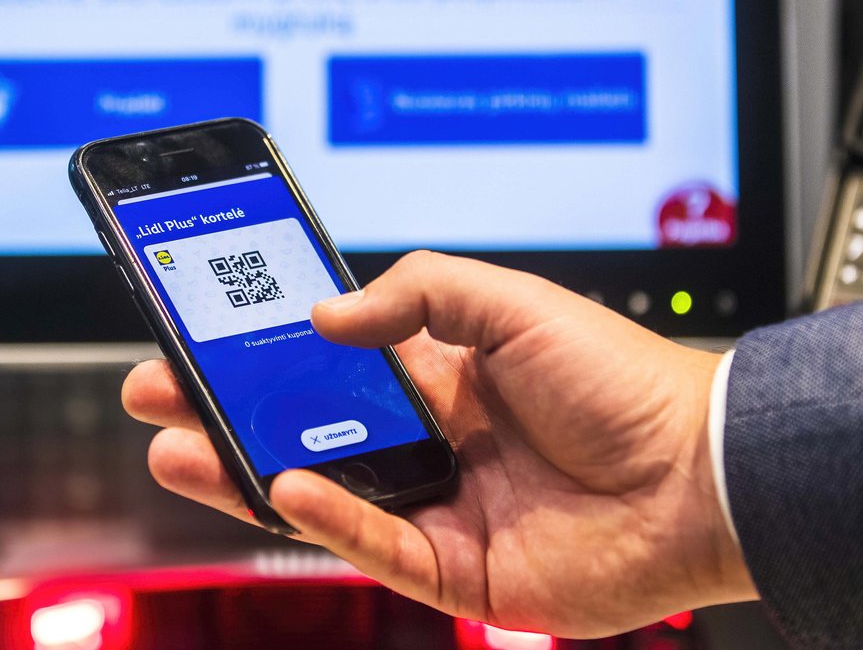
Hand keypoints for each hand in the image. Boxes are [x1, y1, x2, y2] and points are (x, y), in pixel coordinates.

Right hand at [122, 251, 756, 636]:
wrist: (702, 475)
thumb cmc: (621, 380)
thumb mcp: (512, 302)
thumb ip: (418, 293)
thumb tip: (328, 315)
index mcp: (447, 374)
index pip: (334, 360)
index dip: (270, 348)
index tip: (210, 330)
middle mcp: (436, 440)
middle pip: (310, 428)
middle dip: (232, 411)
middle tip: (161, 389)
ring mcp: (443, 506)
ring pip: (325, 492)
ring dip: (249, 471)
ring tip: (179, 447)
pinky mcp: (458, 568)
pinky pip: (374, 543)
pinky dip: (326, 516)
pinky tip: (279, 483)